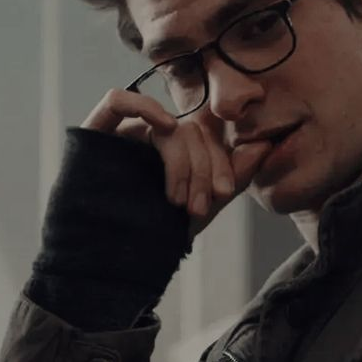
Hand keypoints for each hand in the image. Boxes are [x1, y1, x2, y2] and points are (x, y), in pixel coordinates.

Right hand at [81, 89, 271, 233]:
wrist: (113, 261)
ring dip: (180, 162)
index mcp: (176, 149)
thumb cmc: (158, 233)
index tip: (222, 192)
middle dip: (201, 169)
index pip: (205, 138)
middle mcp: (150, 137)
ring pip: (167, 127)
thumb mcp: (204, 204)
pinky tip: (165, 127)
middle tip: (199, 206)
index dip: (218, 161)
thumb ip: (233, 176)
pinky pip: (118, 101)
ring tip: (176, 200)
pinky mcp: (96, 132)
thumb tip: (264, 144)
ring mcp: (124, 133)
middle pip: (189, 132)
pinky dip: (144, 107)